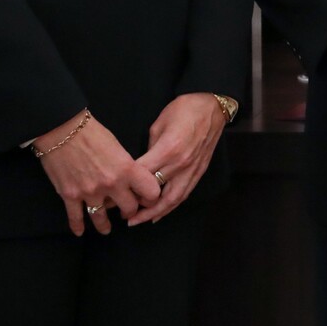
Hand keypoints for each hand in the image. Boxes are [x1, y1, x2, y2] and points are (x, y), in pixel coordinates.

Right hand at [33, 111, 160, 235]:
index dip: (152, 196)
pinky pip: (76, 217)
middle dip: (129, 210)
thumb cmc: (92, 132)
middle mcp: (111, 184)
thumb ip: (126, 166)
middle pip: (129, 208)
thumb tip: (130, 179)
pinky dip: (78, 226)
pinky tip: (80, 232)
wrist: (62, 130)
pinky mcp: (70, 196)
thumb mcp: (118, 146)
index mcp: (127, 169)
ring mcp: (89, 192)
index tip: (149, 198)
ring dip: (105, 225)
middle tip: (126, 210)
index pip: (150, 191)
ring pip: (102, 218)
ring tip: (106, 229)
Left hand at [127, 94, 228, 224]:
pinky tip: (161, 212)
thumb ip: (150, 148)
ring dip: (155, 212)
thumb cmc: (183, 109)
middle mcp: (180, 164)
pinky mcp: (200, 171)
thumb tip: (141, 165)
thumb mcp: (159, 124)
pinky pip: (184, 193)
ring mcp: (192, 169)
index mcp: (168, 150)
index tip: (114, 191)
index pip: (143, 175)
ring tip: (140, 220)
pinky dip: (171, 206)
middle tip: (123, 216)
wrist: (212, 105)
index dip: (127, 186)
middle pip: (156, 193)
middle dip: (139, 207)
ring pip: (173, 199)